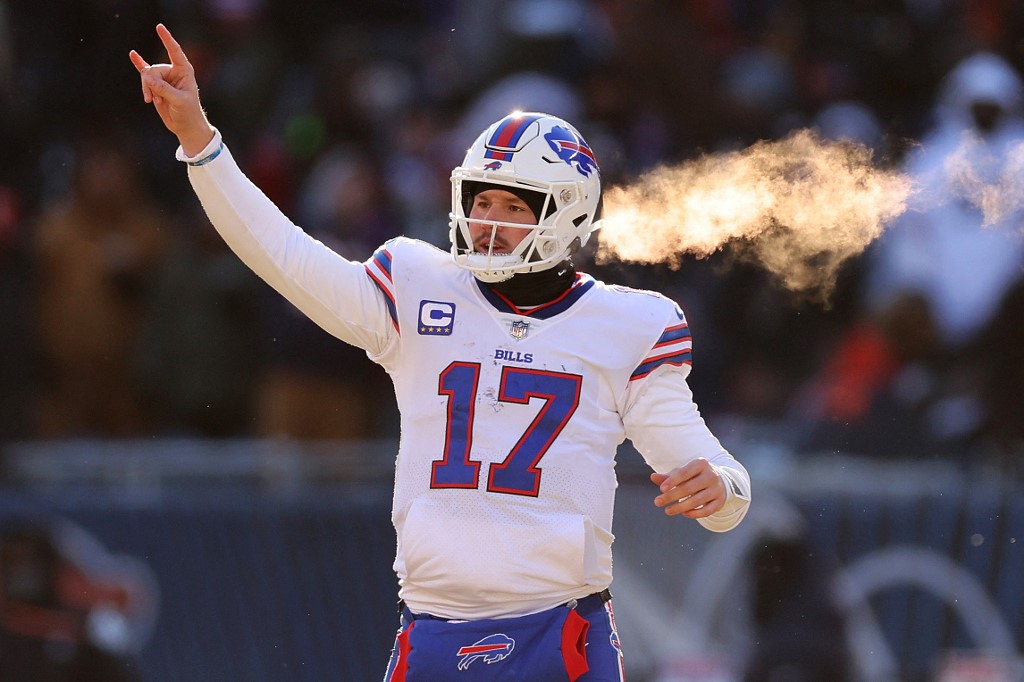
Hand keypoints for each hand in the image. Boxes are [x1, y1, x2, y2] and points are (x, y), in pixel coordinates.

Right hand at [129, 24, 214, 155]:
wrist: (184, 126)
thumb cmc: (188, 113)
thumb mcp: (179, 101)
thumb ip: (164, 89)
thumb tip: (147, 79)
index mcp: (184, 71)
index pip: (174, 51)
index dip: (167, 39)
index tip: (159, 27)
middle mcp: (173, 72)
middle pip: (154, 69)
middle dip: (151, 83)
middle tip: (155, 98)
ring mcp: (163, 78)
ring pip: (146, 76)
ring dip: (146, 88)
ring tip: (152, 100)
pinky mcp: (155, 86)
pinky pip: (144, 72)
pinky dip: (139, 64)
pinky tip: (133, 54)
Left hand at [651, 458, 725, 518]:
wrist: (719, 480)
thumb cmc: (694, 476)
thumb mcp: (682, 473)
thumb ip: (667, 477)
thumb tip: (653, 477)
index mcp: (701, 464)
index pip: (684, 473)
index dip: (672, 481)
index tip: (661, 489)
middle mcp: (711, 475)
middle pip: (689, 488)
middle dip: (671, 496)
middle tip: (657, 502)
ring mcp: (717, 489)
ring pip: (697, 500)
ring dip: (680, 507)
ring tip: (667, 510)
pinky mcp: (720, 501)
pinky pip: (707, 510)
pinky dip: (694, 514)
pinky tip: (683, 513)